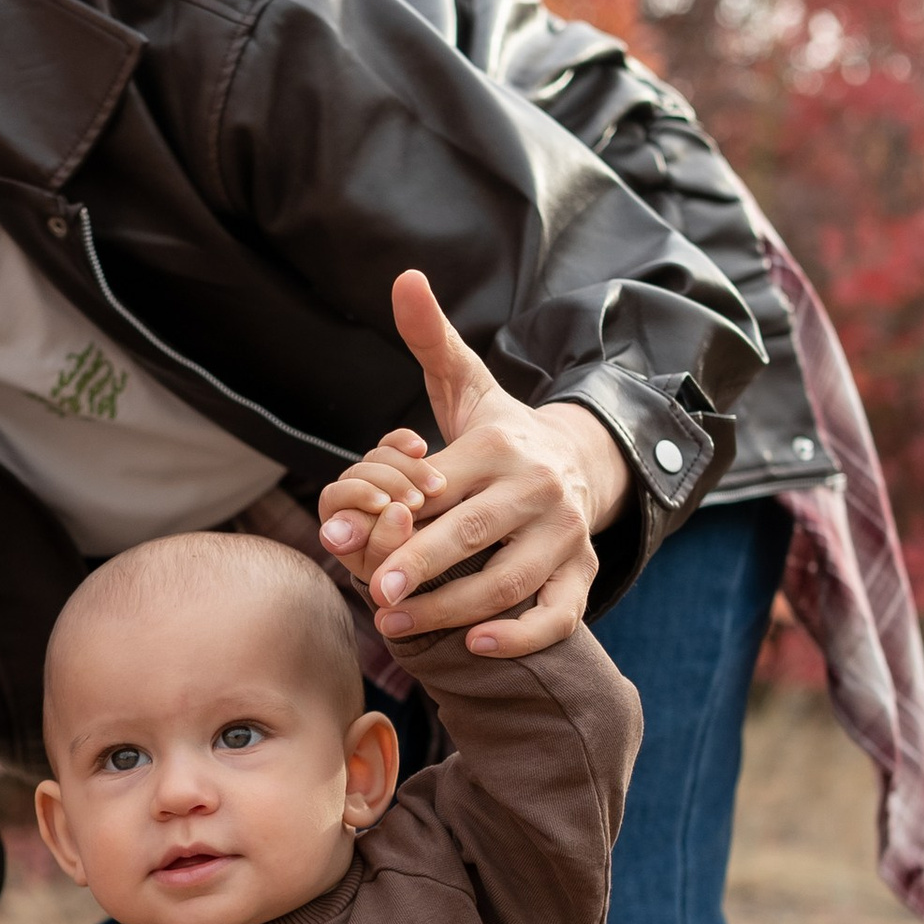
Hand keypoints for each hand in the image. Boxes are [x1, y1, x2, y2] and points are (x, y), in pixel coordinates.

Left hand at [316, 271, 629, 655]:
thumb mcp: (466, 385)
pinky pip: (560, 613)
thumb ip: (429, 338)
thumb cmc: (501, 435)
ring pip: (512, 579)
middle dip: (423, 563)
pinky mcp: (581, 574)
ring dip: (456, 607)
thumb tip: (404, 277)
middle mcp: (537, 489)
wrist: (581, 462)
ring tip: (400, 623)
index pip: (442, 482)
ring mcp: (564, 535)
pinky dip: (524, 634)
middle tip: (375, 593)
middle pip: (476, 531)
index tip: (342, 534)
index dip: (394, 510)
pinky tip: (478, 646)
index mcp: (501, 446)